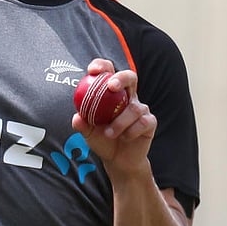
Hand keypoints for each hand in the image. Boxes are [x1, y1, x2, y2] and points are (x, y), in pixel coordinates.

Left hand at [72, 59, 157, 181]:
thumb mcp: (88, 132)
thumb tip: (77, 117)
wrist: (118, 160)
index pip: (108, 72)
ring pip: (134, 107)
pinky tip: (124, 138)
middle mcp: (128, 96)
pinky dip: (131, 131)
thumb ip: (82, 124)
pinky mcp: (149, 122)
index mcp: (111, 93)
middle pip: (130, 77)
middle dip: (121, 78)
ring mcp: (140, 108)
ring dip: (120, 121)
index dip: (102, 66)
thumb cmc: (101, 140)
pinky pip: (143, 122)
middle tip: (111, 86)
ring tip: (109, 133)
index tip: (93, 70)